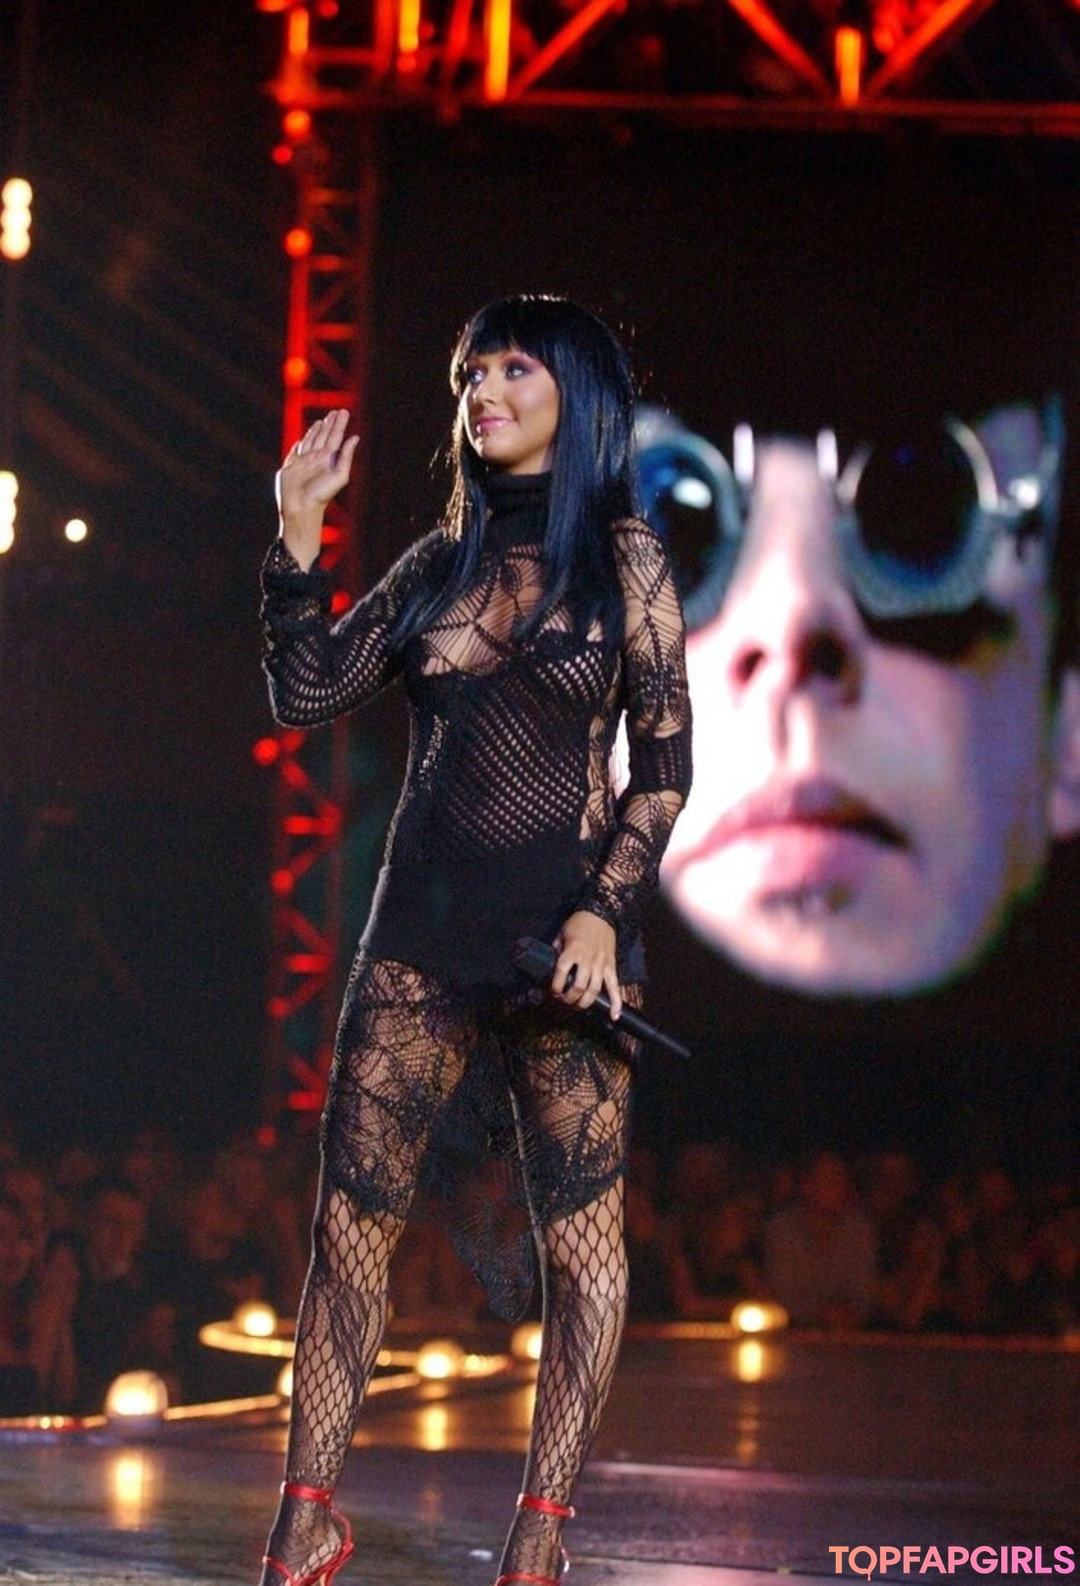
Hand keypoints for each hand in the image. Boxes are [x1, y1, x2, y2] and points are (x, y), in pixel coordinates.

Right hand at [276, 409, 359, 570]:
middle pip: (324, 436)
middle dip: (330, 424)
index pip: (335, 437)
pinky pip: (296, 451)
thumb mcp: (340, 475)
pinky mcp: (291, 467)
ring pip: (311, 441)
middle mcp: (317, 459)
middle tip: (336, 411)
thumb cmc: (321, 495)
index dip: (339, 424)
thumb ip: (346, 456)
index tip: (343, 412)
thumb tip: (355, 437)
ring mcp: (304, 462)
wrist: (301, 507)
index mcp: (329, 459)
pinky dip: (301, 443)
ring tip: (322, 420)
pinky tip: (304, 438)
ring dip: (317, 430)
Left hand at [551, 910, 622, 1021]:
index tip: (552, 991)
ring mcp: (601, 964)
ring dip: (585, 1002)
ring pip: (594, 990)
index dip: (555, 986)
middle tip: (564, 1000)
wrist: (601, 914)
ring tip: (577, 1005)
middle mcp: (587, 960)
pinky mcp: (611, 966)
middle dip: (569, 998)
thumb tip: (548, 965)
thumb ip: (556, 950)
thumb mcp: (561, 934)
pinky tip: (614, 1015)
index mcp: (572, 951)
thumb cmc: (579, 923)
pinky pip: (615, 987)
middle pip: (578, 987)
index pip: (561, 973)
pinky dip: (616, 1002)